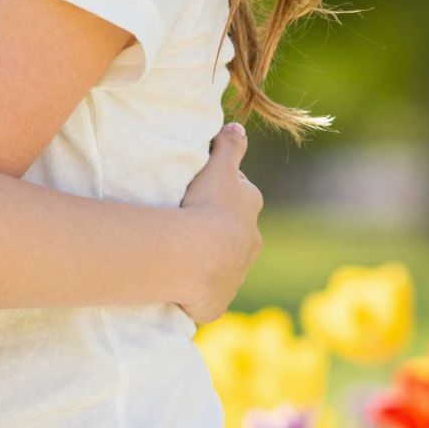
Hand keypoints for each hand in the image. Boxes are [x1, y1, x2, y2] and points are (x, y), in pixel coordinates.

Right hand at [175, 123, 262, 324]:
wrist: (199, 256)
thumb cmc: (208, 205)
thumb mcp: (219, 167)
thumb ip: (230, 145)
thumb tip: (238, 126)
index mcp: (250, 209)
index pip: (241, 195)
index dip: (223, 192)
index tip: (204, 191)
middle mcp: (250, 243)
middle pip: (235, 232)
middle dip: (218, 229)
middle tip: (189, 223)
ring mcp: (235, 274)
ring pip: (223, 263)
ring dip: (207, 259)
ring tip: (181, 254)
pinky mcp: (218, 301)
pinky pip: (207, 293)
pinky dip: (197, 289)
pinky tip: (178, 283)